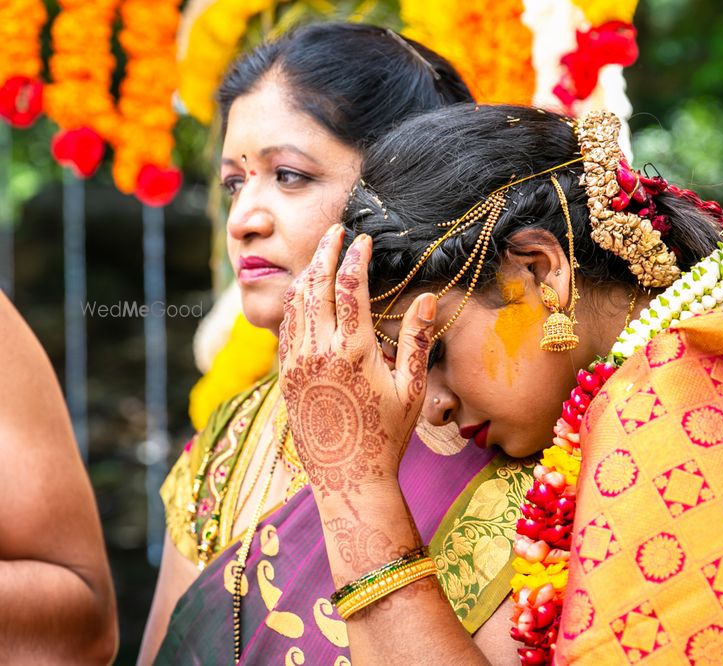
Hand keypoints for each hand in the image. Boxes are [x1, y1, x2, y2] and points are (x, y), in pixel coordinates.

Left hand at [278, 226, 436, 511]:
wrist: (348, 478)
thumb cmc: (387, 436)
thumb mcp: (411, 390)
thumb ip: (417, 341)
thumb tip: (428, 298)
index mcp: (354, 352)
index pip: (350, 288)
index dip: (356, 258)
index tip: (363, 239)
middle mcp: (319, 353)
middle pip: (317, 286)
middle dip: (326, 253)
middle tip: (335, 230)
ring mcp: (297, 364)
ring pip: (295, 304)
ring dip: (307, 274)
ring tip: (318, 255)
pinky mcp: (285, 378)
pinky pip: (285, 329)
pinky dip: (294, 304)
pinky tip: (303, 295)